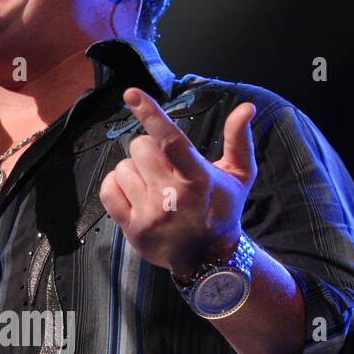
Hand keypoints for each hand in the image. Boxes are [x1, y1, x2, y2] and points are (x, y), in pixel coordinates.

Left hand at [99, 88, 257, 275]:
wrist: (209, 258)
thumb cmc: (223, 210)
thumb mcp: (239, 176)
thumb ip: (239, 140)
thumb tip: (246, 108)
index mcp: (198, 178)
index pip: (170, 139)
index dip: (151, 114)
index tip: (132, 94)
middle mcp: (172, 196)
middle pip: (140, 148)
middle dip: (148, 150)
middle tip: (163, 167)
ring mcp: (151, 214)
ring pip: (123, 168)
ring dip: (134, 171)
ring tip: (153, 185)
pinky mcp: (133, 229)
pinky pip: (108, 191)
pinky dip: (116, 185)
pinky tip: (133, 191)